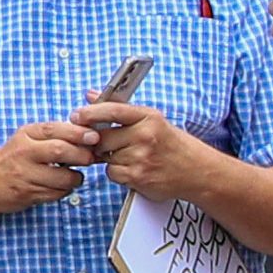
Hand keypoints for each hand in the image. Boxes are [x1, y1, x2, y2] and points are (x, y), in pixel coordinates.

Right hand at [0, 120, 99, 219]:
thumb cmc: (11, 159)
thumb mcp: (27, 139)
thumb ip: (54, 135)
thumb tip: (88, 133)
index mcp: (25, 135)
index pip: (54, 129)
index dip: (78, 133)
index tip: (94, 137)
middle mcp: (23, 153)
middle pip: (60, 151)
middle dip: (82, 155)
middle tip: (90, 158)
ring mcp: (24, 175)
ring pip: (62, 177)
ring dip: (76, 177)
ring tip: (73, 175)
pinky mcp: (27, 194)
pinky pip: (57, 194)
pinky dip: (65, 190)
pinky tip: (59, 186)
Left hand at [84, 100, 212, 206]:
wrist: (197, 171)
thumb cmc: (171, 144)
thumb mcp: (152, 120)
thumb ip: (119, 109)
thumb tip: (90, 95)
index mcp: (148, 117)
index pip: (113, 110)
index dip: (90, 113)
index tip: (75, 115)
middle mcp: (145, 135)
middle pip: (102, 137)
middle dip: (99, 142)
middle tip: (110, 144)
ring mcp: (141, 157)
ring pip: (105, 157)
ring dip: (110, 159)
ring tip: (131, 157)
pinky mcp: (138, 176)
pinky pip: (111, 173)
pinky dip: (117, 173)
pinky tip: (133, 169)